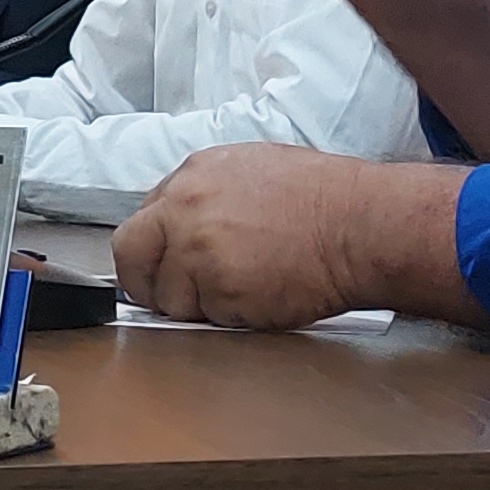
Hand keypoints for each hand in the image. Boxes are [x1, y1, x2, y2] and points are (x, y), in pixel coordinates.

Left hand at [116, 145, 382, 329]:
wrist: (359, 226)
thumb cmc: (325, 199)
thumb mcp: (253, 170)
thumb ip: (207, 196)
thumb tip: (185, 227)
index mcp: (192, 175)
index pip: (142, 220)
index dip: (154, 250)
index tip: (164, 266)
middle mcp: (184, 208)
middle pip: (131, 256)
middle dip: (146, 282)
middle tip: (171, 297)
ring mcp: (196, 251)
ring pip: (169, 297)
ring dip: (197, 306)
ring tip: (242, 291)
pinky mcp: (218, 291)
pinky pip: (206, 318)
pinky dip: (228, 318)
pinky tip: (260, 298)